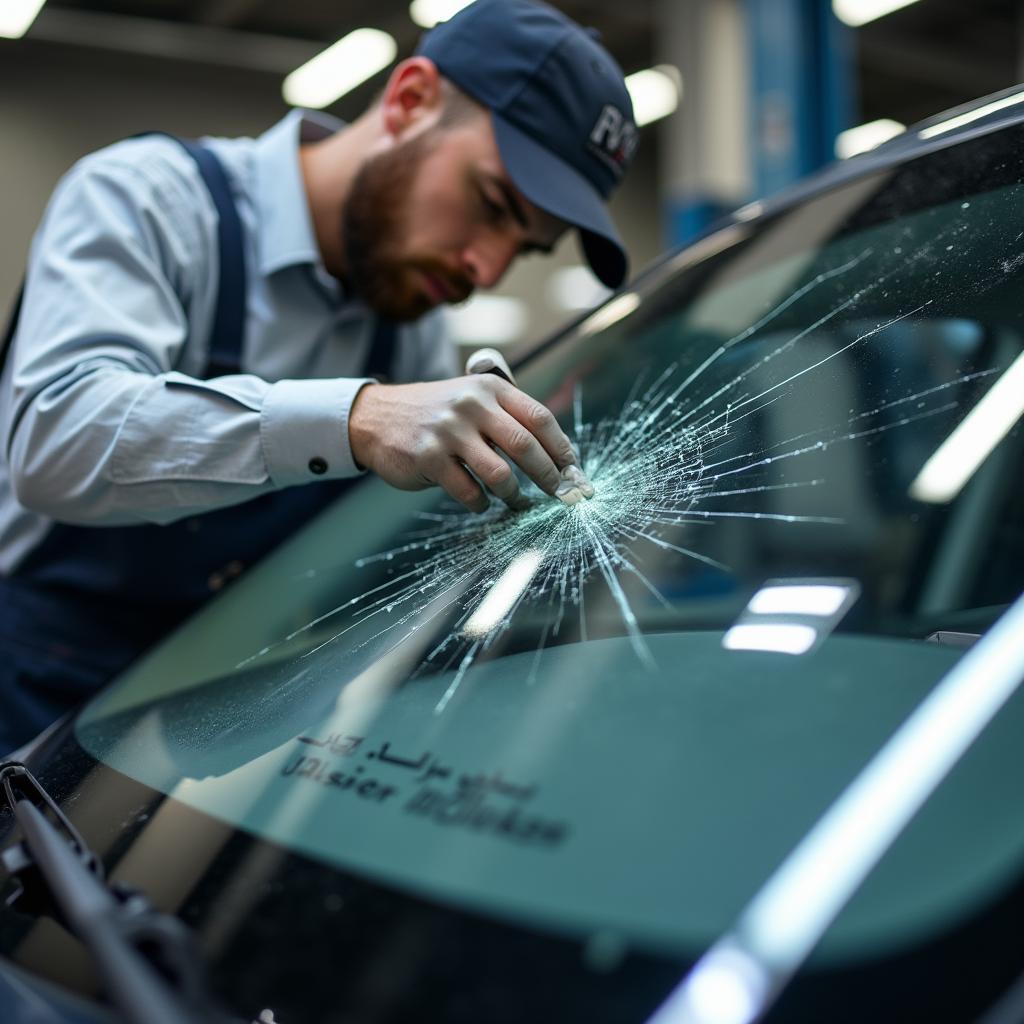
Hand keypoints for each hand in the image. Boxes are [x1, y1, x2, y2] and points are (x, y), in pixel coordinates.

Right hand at [348, 376, 577, 511]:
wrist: (376, 417)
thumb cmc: (435, 414)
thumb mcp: (472, 399)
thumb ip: (509, 419)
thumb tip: (558, 458)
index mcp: (490, 388)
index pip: (541, 419)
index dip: (563, 449)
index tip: (575, 472)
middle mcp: (472, 405)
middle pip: (527, 446)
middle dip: (550, 477)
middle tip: (560, 495)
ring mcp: (450, 431)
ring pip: (501, 474)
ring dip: (515, 496)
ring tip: (516, 502)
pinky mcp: (429, 457)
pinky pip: (469, 492)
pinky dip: (480, 503)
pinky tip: (479, 502)